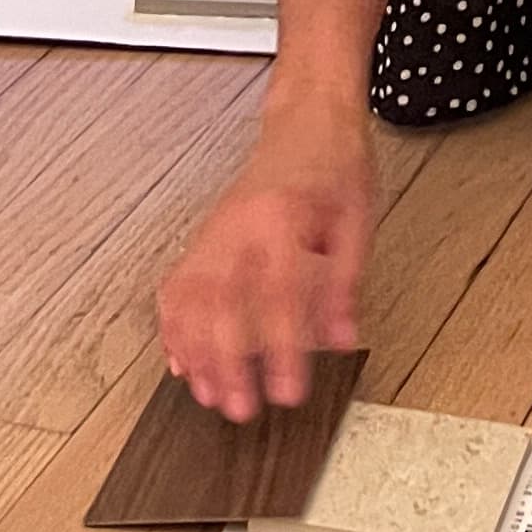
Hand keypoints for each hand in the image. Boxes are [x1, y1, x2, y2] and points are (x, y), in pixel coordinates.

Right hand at [158, 109, 377, 421]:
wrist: (307, 123)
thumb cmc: (333, 167)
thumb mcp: (358, 221)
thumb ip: (346, 283)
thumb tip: (342, 339)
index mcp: (282, 218)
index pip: (277, 295)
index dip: (280, 349)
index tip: (288, 393)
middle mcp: (238, 226)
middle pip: (220, 301)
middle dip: (226, 361)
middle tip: (240, 407)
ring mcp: (214, 232)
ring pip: (189, 298)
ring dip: (194, 351)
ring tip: (208, 394)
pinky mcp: (204, 239)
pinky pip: (176, 286)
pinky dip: (173, 326)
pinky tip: (181, 359)